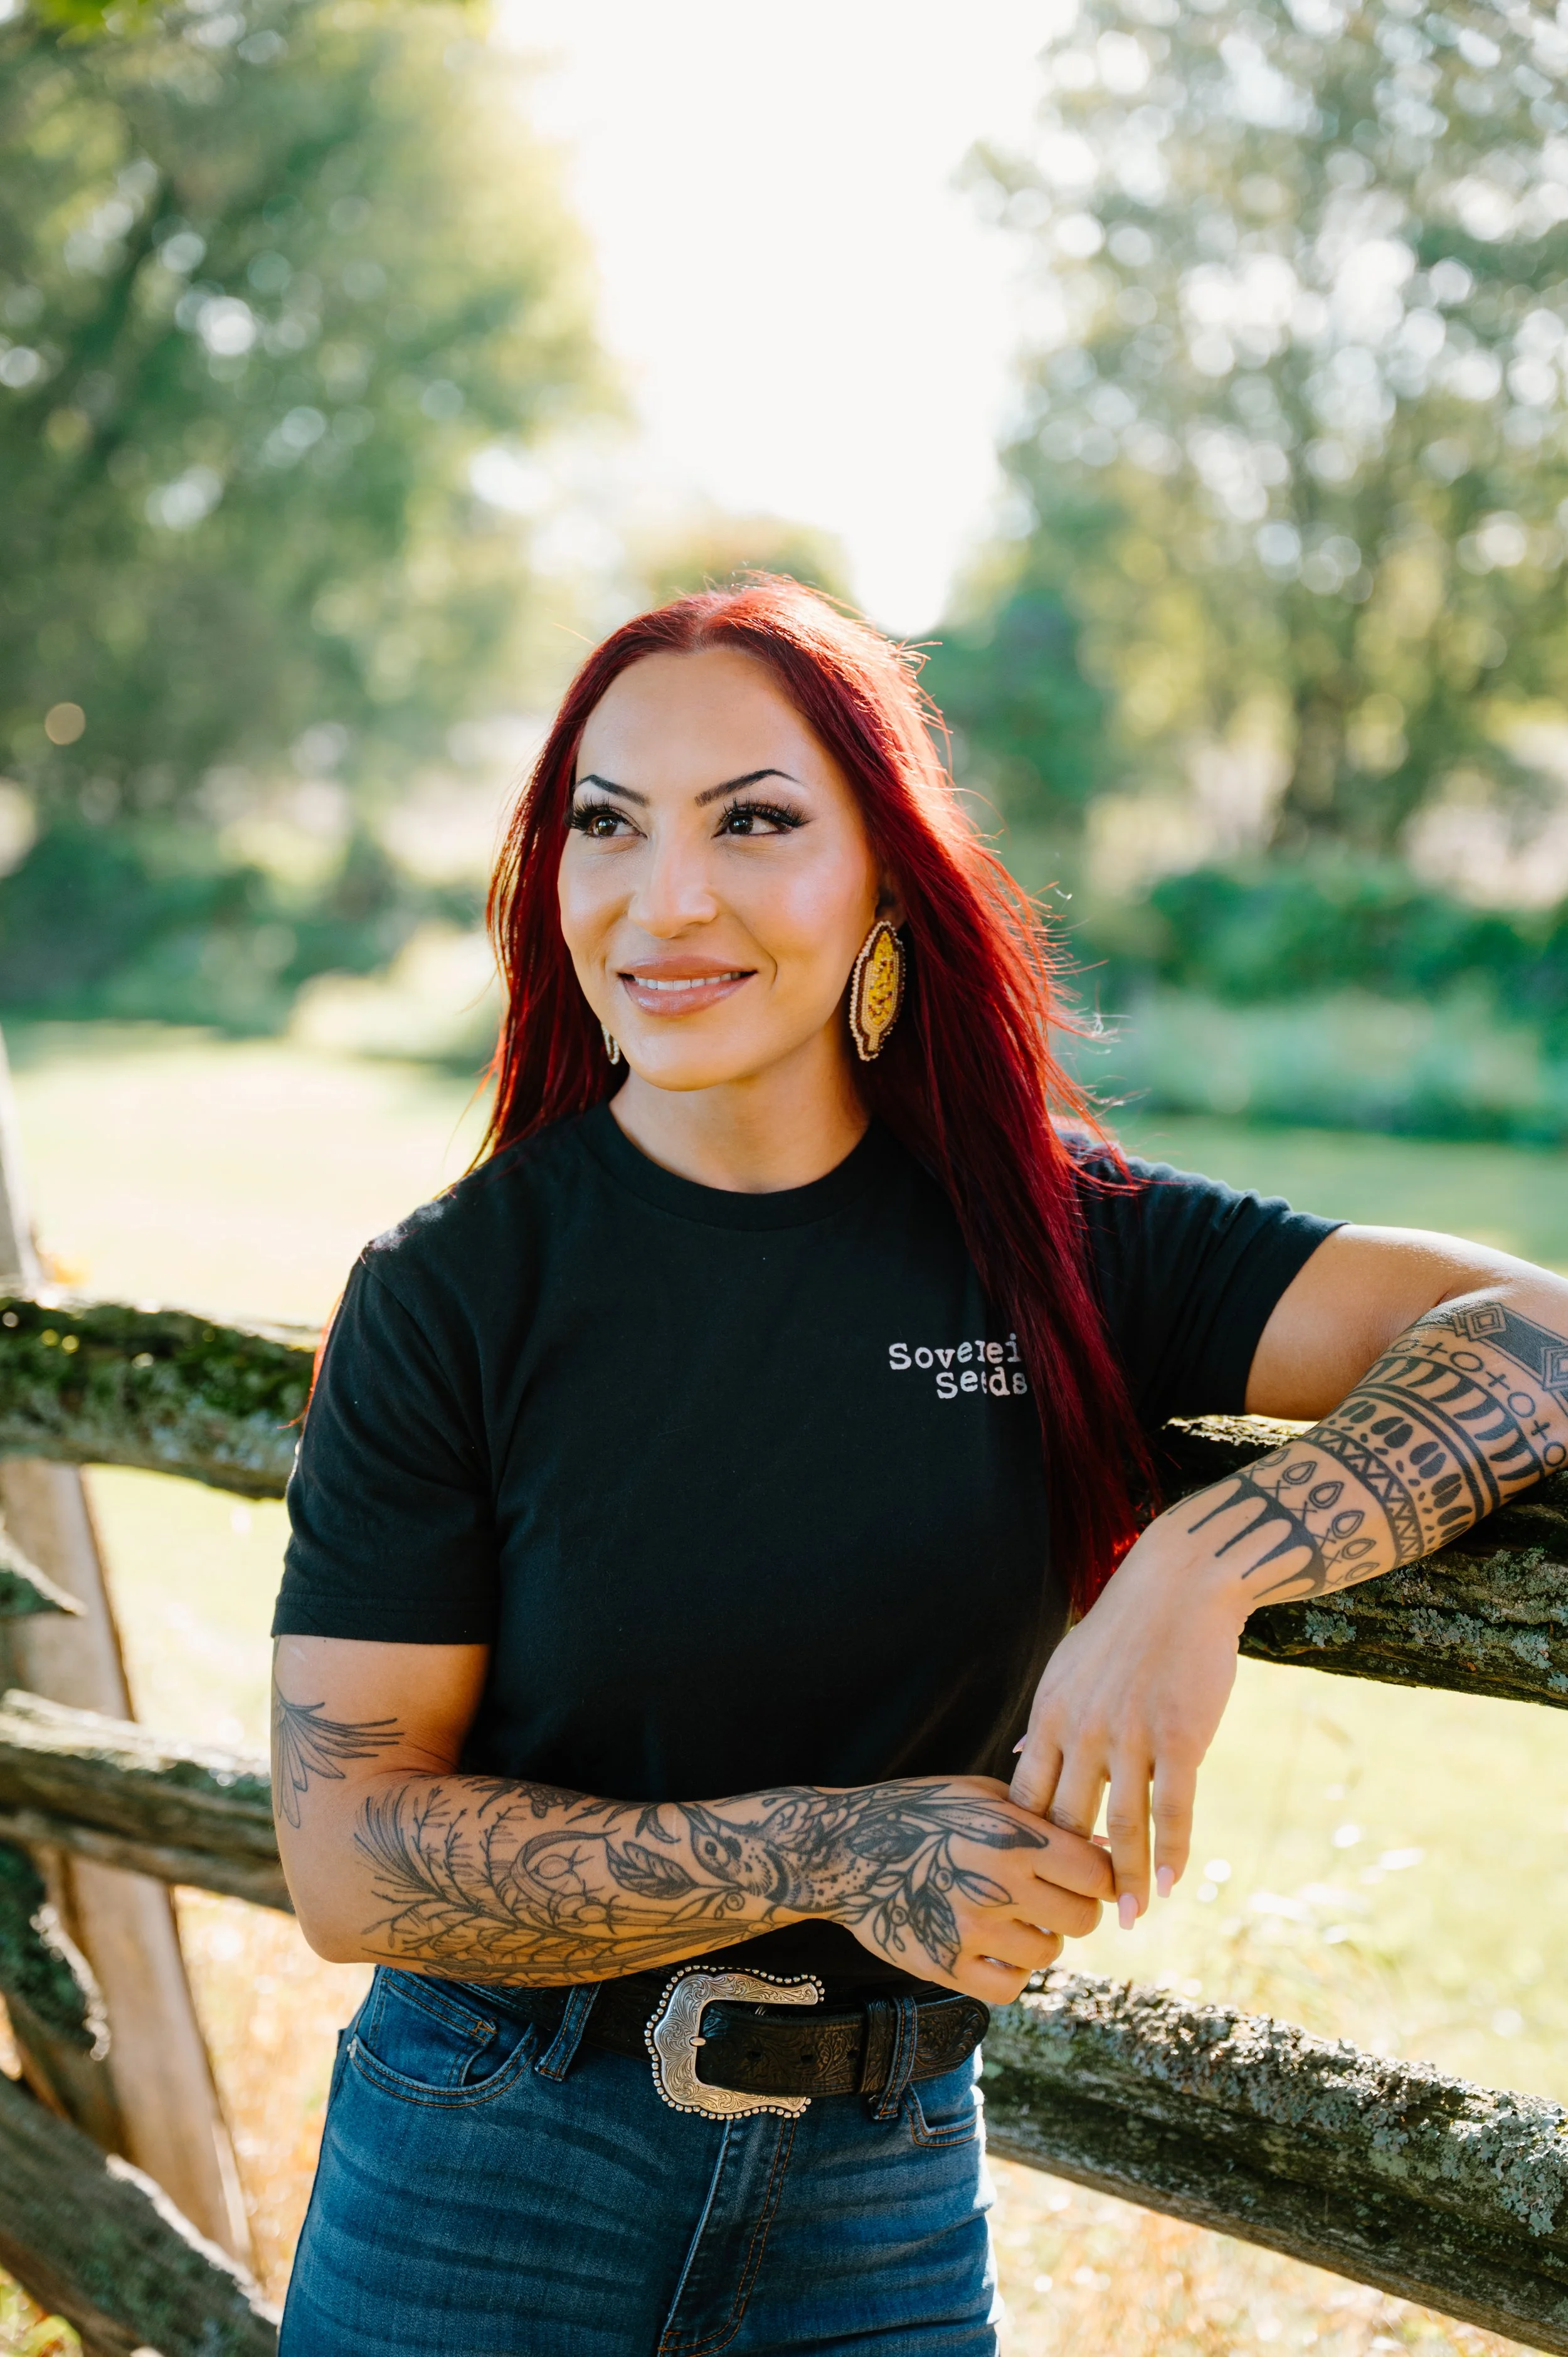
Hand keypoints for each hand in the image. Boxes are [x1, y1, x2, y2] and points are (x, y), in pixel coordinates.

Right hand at [830, 1774, 1113, 2005]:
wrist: (845, 1850)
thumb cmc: (920, 1812)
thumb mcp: (981, 1793)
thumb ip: (1042, 1818)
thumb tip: (1107, 1849)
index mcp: (1011, 1836)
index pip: (1096, 1873)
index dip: (1103, 1876)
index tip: (1092, 1877)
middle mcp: (996, 1885)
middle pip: (1082, 1919)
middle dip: (1077, 1909)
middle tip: (1054, 1899)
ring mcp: (971, 1930)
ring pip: (1048, 1954)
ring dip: (1041, 1939)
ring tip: (1016, 1918)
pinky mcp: (946, 1966)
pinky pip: (1010, 1986)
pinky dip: (1011, 1972)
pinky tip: (995, 1948)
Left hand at [1009, 1500, 1253, 1921]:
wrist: (1180, 1586)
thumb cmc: (1124, 1629)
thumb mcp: (1067, 1667)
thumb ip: (1046, 1718)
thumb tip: (1020, 1753)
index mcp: (1050, 1715)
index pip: (1027, 1798)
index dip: (1029, 1847)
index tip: (1034, 1882)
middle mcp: (1083, 1731)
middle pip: (1068, 1822)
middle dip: (1072, 1875)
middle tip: (1079, 1917)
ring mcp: (1131, 1737)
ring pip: (1122, 1828)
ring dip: (1126, 1882)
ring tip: (1130, 1920)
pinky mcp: (1180, 1738)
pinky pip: (1173, 1810)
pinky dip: (1172, 1854)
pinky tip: (1172, 1885)